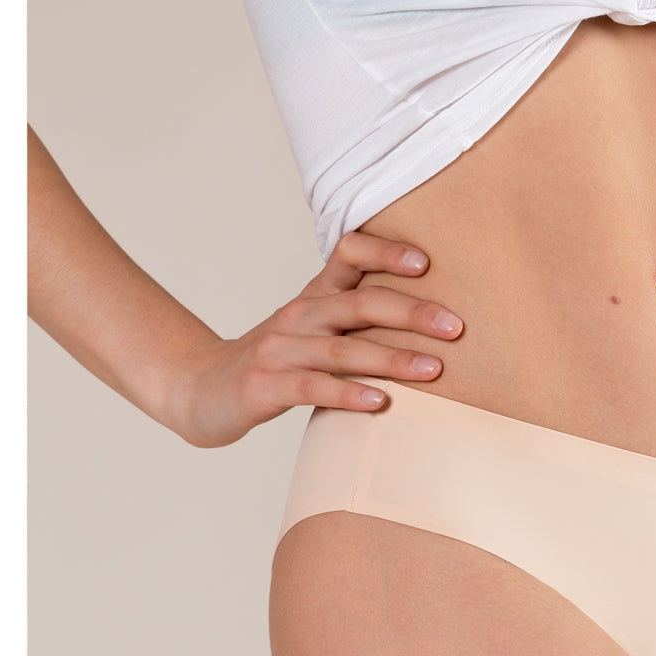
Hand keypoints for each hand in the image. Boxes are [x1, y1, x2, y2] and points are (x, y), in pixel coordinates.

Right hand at [168, 229, 463, 447]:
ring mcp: (279, 350)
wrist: (200, 388)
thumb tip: (434, 314)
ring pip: (343, 349)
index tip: (426, 262)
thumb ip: (360, 317)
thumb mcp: (315, 327)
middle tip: (455, 327)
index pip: (348, 254)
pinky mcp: (264, 385)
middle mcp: (299, 314)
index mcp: (315, 295)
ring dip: (392, 359)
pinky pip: (313, 387)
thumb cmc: (278, 359)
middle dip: (411, 313)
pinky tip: (381, 402)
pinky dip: (349, 393)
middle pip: (359, 304)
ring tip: (434, 369)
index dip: (385, 252)